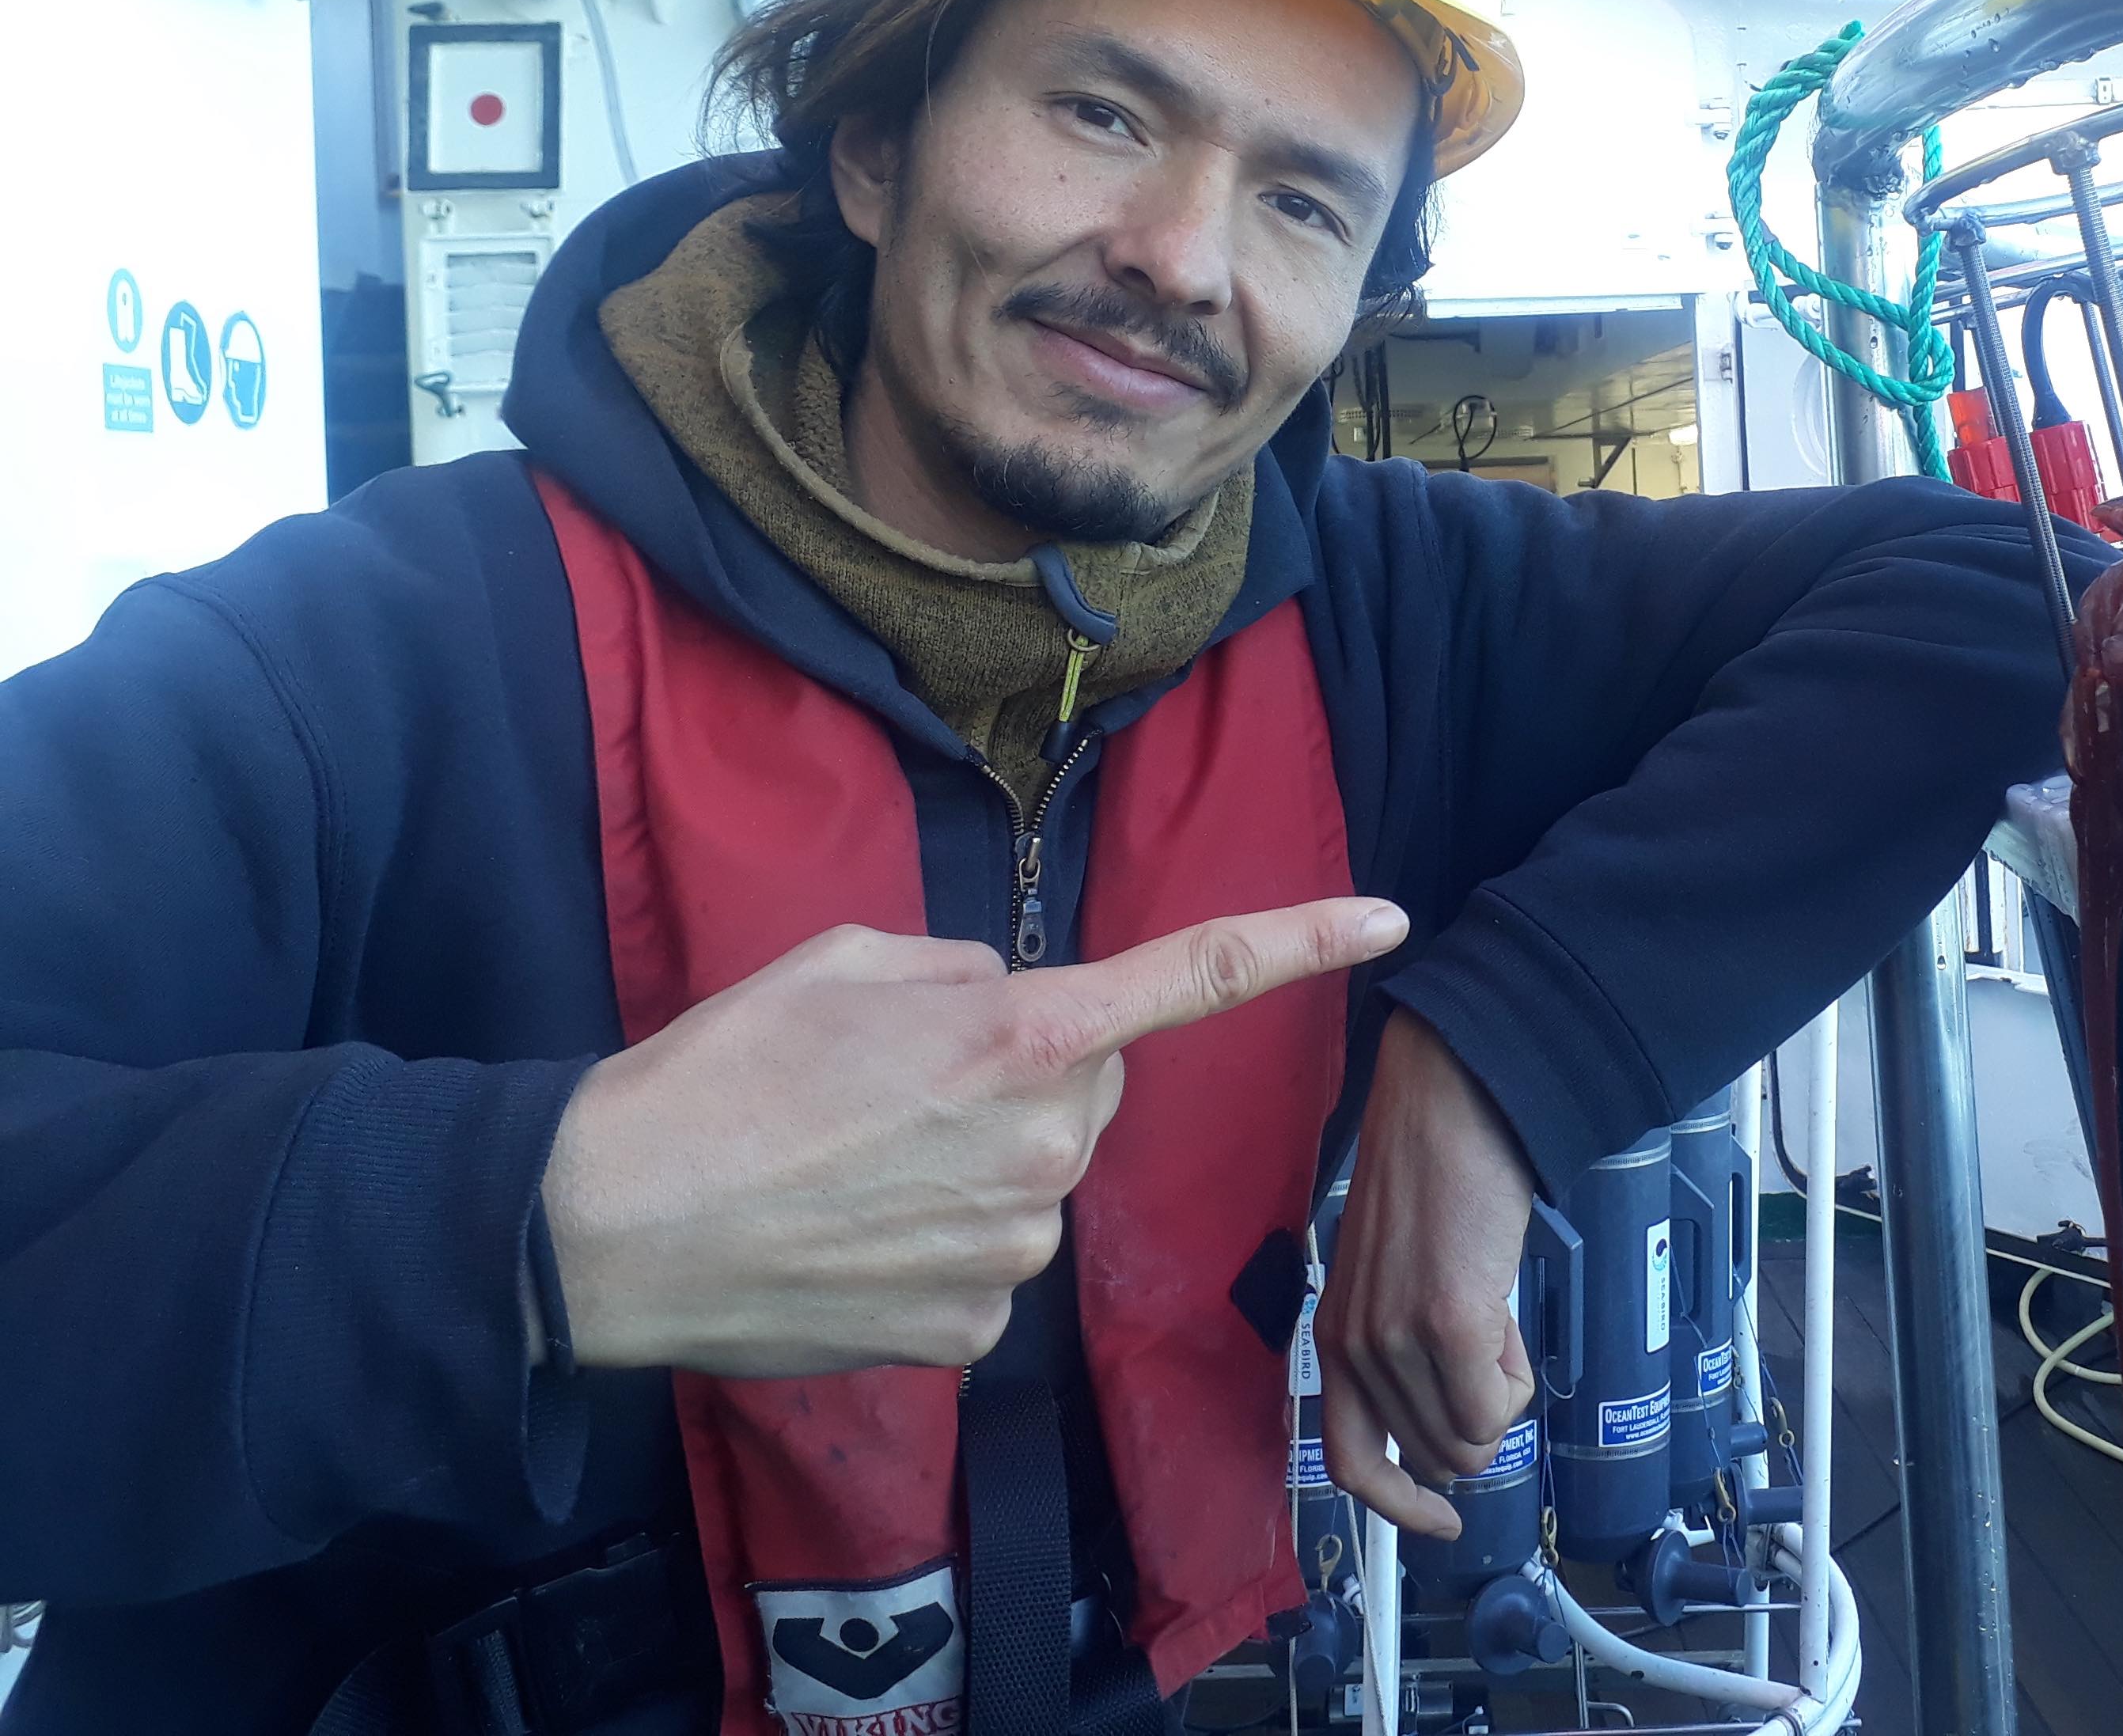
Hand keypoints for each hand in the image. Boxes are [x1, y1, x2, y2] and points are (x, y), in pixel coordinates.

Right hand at [540, 900, 1405, 1377]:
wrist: (610, 1230)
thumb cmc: (716, 1076)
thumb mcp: (841, 963)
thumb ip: (962, 967)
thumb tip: (1012, 994)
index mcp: (1020, 1033)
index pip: (1193, 977)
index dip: (1299, 940)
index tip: (1386, 920)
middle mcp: (1043, 1143)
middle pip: (1090, 1086)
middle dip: (1029, 1072)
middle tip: (900, 1084)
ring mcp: (1016, 1246)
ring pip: (1041, 1177)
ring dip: (979, 1162)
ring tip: (854, 1163)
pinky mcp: (976, 1329)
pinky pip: (995, 1262)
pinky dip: (942, 1244)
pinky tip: (855, 1236)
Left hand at [1316, 1010, 1538, 1539]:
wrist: (1454, 1102)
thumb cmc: (1438, 1174)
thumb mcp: (1396, 1279)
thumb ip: (1405, 1349)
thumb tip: (1457, 1425)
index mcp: (1333, 1338)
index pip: (1349, 1464)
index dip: (1400, 1506)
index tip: (1442, 1521)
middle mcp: (1353, 1350)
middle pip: (1432, 1458)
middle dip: (1478, 1417)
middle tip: (1488, 1338)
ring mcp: (1397, 1341)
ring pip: (1470, 1441)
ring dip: (1500, 1391)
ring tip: (1494, 1314)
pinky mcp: (1448, 1324)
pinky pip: (1498, 1409)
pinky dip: (1515, 1375)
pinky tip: (1506, 1312)